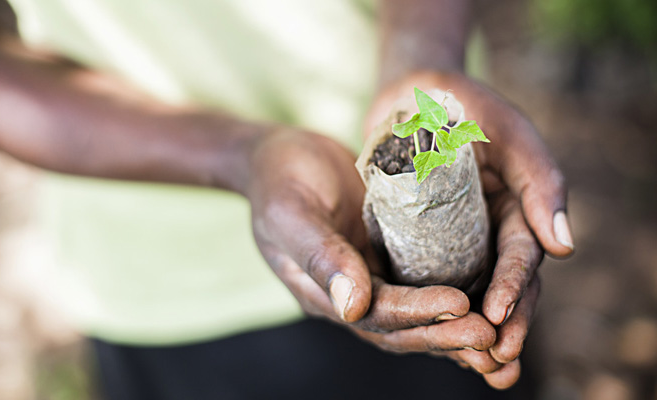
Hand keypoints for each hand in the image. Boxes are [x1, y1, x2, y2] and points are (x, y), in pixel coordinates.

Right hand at [246, 127, 497, 361]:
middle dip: (447, 334)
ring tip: (500, 335)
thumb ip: (321, 256)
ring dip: (455, 328)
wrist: (278, 156)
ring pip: (417, 314)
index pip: (376, 314)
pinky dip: (452, 299)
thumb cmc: (278, 178)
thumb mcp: (292, 212)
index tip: (461, 306)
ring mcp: (369, 276)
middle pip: (402, 327)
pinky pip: (421, 284)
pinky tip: (486, 302)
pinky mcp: (386, 256)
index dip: (419, 314)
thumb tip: (353, 308)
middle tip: (493, 336)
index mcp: (322, 292)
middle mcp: (349, 293)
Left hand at [366, 70, 573, 388]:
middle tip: (493, 361)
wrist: (413, 94)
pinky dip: (430, 307)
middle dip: (501, 326)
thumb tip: (565, 246)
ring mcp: (455, 238)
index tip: (500, 319)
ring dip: (468, 328)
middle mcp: (489, 231)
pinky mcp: (419, 238)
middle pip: (500, 287)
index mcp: (517, 211)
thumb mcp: (512, 134)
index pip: (522, 259)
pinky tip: (422, 334)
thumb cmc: (467, 104)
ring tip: (467, 364)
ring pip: (466, 292)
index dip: (513, 290)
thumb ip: (542, 184)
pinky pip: (427, 278)